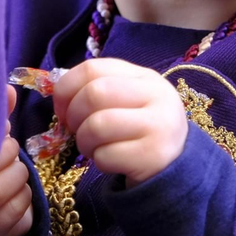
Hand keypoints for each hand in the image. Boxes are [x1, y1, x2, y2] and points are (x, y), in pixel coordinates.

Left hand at [52, 58, 186, 187]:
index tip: (61, 107)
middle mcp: (156, 95)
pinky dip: (99, 161)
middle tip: (76, 130)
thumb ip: (100, 89)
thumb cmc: (141, 131)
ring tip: (92, 147)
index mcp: (145, 77)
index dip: (67, 88)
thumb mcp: (129, 101)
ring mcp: (158, 126)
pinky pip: (106, 155)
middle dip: (74, 116)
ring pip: (98, 125)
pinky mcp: (153, 156)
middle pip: (95, 94)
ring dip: (84, 141)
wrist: (176, 167)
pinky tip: (109, 161)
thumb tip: (58, 93)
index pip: (93, 68)